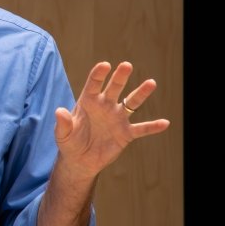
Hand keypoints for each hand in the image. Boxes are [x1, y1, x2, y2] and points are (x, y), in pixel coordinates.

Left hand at [53, 61, 170, 177]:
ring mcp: (117, 118)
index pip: (93, 84)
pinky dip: (152, 127)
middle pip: (114, 88)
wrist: (80, 160)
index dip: (98, 74)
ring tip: (151, 83)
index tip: (105, 65)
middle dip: (120, 77)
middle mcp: (105, 106)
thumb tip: (59, 111)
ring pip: (131, 103)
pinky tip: (164, 123)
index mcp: (88, 102)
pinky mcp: (126, 133)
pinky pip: (141, 129)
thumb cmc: (69, 143)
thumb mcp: (63, 134)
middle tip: (126, 65)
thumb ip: (63, 123)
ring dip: (141, 93)